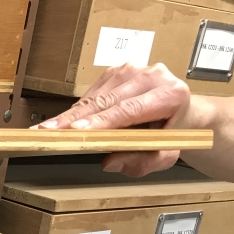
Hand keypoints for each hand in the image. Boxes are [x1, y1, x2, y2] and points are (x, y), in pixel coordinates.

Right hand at [33, 63, 190, 176]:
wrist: (184, 111)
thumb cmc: (175, 132)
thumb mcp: (166, 155)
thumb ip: (143, 162)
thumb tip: (110, 163)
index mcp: (171, 94)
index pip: (130, 109)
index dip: (101, 121)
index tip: (77, 131)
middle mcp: (153, 75)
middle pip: (107, 100)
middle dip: (75, 119)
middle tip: (50, 132)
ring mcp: (134, 70)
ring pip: (96, 95)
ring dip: (71, 115)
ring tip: (49, 129)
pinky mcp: (117, 71)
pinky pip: (93, 92)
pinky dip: (78, 109)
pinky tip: (64, 122)